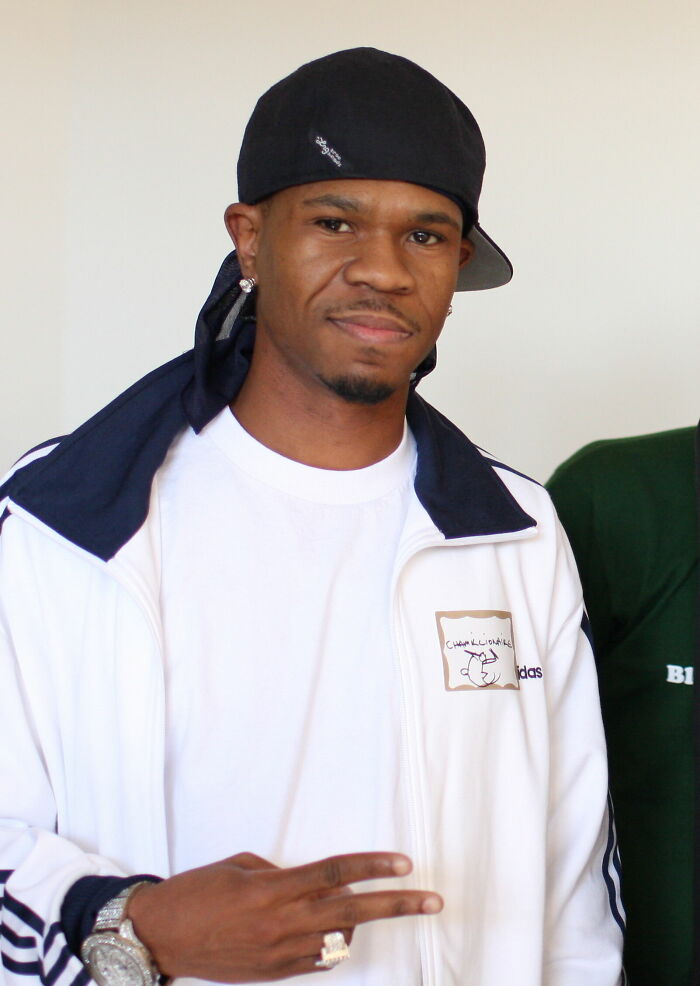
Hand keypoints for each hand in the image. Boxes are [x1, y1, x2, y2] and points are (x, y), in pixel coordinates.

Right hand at [127, 850, 441, 981]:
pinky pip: (320, 958)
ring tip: (366, 906)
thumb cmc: (197, 891)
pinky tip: (330, 928)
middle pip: (352, 910)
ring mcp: (281, 953)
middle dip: (397, 905)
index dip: (373, 866)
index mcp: (273, 889)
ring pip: (341, 938)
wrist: (162, 938)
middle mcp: (282, 922)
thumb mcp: (240, 865)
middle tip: (434, 901)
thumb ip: (281, 871)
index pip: (335, 872)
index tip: (404, 863)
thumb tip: (315, 881)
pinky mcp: (275, 974)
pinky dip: (332, 942)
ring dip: (360, 922)